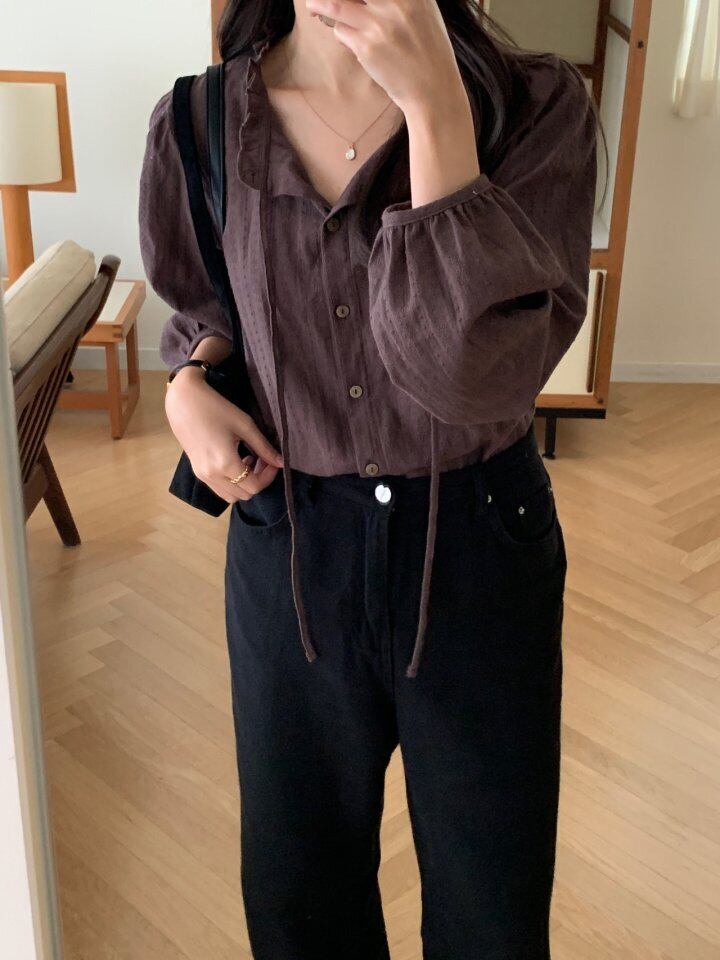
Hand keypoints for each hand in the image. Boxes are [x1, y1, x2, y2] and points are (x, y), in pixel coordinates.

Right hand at [165, 367, 283, 503]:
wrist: (184, 402)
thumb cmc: (215, 408)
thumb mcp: (245, 426)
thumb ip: (264, 447)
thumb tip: (281, 463)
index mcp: (225, 464)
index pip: (254, 486)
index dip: (269, 476)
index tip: (273, 461)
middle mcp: (212, 475)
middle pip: (244, 495)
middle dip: (258, 480)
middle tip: (263, 460)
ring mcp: (202, 475)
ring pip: (231, 496)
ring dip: (245, 484)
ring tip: (249, 461)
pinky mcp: (197, 471)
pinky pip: (219, 488)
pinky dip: (232, 482)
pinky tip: (235, 461)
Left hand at [305, 0, 466, 113]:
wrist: (433, 90)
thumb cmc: (427, 50)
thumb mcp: (423, 11)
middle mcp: (395, 3)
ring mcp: (379, 25)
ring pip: (336, 5)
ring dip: (319, 4)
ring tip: (312, 6)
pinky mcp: (367, 48)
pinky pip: (341, 32)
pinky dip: (341, 34)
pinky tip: (353, 42)